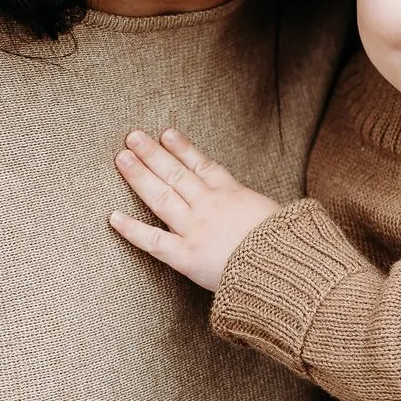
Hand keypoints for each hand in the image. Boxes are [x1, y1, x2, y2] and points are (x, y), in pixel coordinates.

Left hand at [111, 129, 281, 289]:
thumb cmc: (287, 243)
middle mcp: (209, 205)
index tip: (166, 134)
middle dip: (152, 153)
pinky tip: (113, 217)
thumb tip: (252, 206)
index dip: (182, 148)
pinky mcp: (185, 256)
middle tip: (133, 137)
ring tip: (122, 157)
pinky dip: (132, 230)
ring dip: (140, 175)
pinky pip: (153, 241)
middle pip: (176, 173)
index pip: (202, 165)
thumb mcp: (275, 213)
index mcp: (233, 194)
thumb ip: (255, 208)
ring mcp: (194, 228)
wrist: (283, 266)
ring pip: (162, 196)